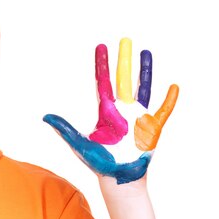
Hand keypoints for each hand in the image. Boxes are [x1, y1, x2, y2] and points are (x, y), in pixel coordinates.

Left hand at [43, 38, 178, 183]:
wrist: (118, 179)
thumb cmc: (98, 163)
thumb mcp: (79, 144)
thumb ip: (64, 128)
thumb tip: (44, 116)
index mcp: (105, 111)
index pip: (102, 82)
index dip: (101, 65)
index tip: (101, 47)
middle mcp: (122, 110)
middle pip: (123, 79)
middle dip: (124, 60)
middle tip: (125, 40)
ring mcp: (138, 117)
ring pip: (143, 88)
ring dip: (145, 71)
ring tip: (146, 53)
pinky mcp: (152, 128)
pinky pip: (163, 110)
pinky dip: (169, 100)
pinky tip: (173, 87)